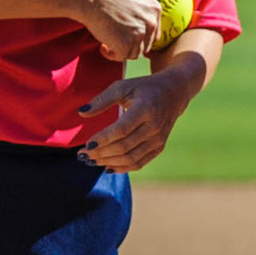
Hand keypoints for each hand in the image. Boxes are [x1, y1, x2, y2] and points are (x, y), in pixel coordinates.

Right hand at [76, 0, 169, 61]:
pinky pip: (122, 57)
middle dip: (131, 42)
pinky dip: (112, 54)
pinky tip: (103, 45)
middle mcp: (151, 22)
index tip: (124, 28)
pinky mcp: (125, 44)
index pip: (154, 30)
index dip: (138, 32)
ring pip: (135, 52)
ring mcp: (139, 34)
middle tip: (115, 35)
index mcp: (154, 8)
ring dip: (122, 49)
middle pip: (146, 43)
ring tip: (108, 39)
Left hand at [76, 60, 202, 171]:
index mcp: (145, 108)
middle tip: (82, 155)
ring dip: (108, 162)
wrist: (174, 93)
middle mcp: (154, 127)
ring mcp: (158, 139)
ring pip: (130, 158)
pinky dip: (121, 167)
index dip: (103, 139)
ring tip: (90, 161)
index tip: (86, 144)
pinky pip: (139, 163)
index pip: (121, 130)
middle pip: (124, 147)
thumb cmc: (143, 88)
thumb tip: (81, 113)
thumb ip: (102, 100)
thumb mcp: (123, 87)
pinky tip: (106, 167)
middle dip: (101, 153)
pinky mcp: (159, 147)